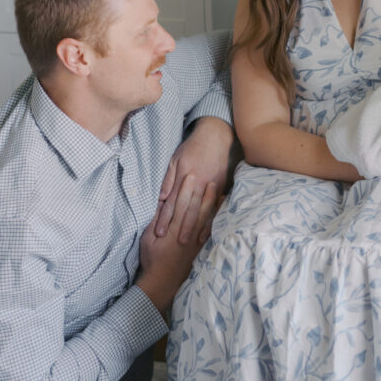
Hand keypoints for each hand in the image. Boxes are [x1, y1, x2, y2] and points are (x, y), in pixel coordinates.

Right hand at [137, 175, 217, 313]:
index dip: (185, 190)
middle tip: (208, 178)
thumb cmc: (152, 258)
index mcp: (171, 229)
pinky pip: (209, 230)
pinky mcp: (200, 247)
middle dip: (201, 192)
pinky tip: (220, 210)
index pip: (179, 204)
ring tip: (217, 190)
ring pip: (205, 218)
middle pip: (195, 208)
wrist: (162, 281)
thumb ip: (155, 221)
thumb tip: (162, 204)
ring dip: (211, 203)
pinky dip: (215, 218)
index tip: (189, 177)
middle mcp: (185, 233)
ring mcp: (194, 241)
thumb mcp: (147, 238)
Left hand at [155, 117, 232, 239]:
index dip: (164, 218)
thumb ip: (168, 180)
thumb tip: (162, 199)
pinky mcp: (221, 188)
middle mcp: (197, 184)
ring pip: (200, 211)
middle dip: (178, 227)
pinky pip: (214, 208)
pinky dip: (209, 222)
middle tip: (171, 243)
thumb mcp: (176, 160)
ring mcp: (211, 186)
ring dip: (192, 228)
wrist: (216, 137)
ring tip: (186, 242)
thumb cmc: (193, 148)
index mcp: (184, 177)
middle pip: (186, 210)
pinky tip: (204, 234)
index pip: (172, 202)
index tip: (158, 232)